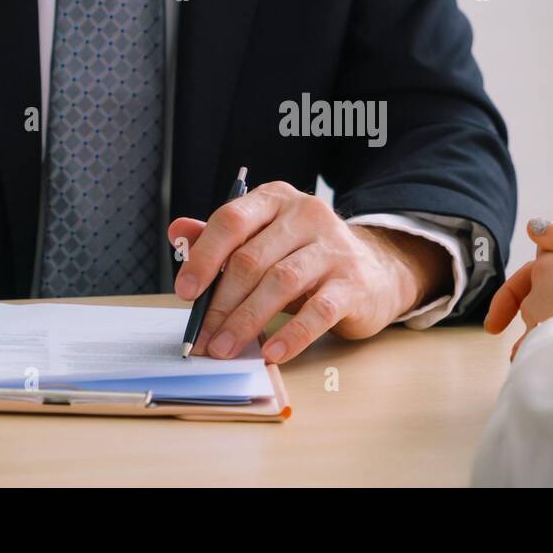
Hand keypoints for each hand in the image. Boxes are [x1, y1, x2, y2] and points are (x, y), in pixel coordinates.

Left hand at [167, 181, 449, 363]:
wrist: (376, 272)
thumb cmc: (307, 258)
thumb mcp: (265, 242)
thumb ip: (222, 239)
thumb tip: (177, 231)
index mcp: (276, 200)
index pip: (232, 221)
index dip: (204, 257)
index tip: (185, 292)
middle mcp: (307, 215)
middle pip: (252, 259)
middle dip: (221, 303)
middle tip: (202, 337)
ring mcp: (334, 247)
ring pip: (281, 283)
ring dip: (247, 321)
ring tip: (225, 348)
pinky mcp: (354, 282)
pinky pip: (319, 310)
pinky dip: (293, 334)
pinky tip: (272, 352)